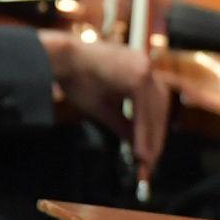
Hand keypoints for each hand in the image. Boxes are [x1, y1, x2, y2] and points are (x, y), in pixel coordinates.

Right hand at [37, 30, 167, 162]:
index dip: (154, 129)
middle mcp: (146, 67)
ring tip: (147, 161)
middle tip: (151, 161)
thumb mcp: (104, 106)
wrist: (59, 58)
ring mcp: (143, 70)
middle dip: (156, 136)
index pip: (155, 103)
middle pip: (160, 107)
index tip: (151, 151)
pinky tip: (141, 151)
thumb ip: (124, 123)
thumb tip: (137, 144)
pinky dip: (144, 132)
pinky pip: (144, 110)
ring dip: (152, 137)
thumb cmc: (76, 78)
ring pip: (155, 110)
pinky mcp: (137, 76)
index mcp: (140, 71)